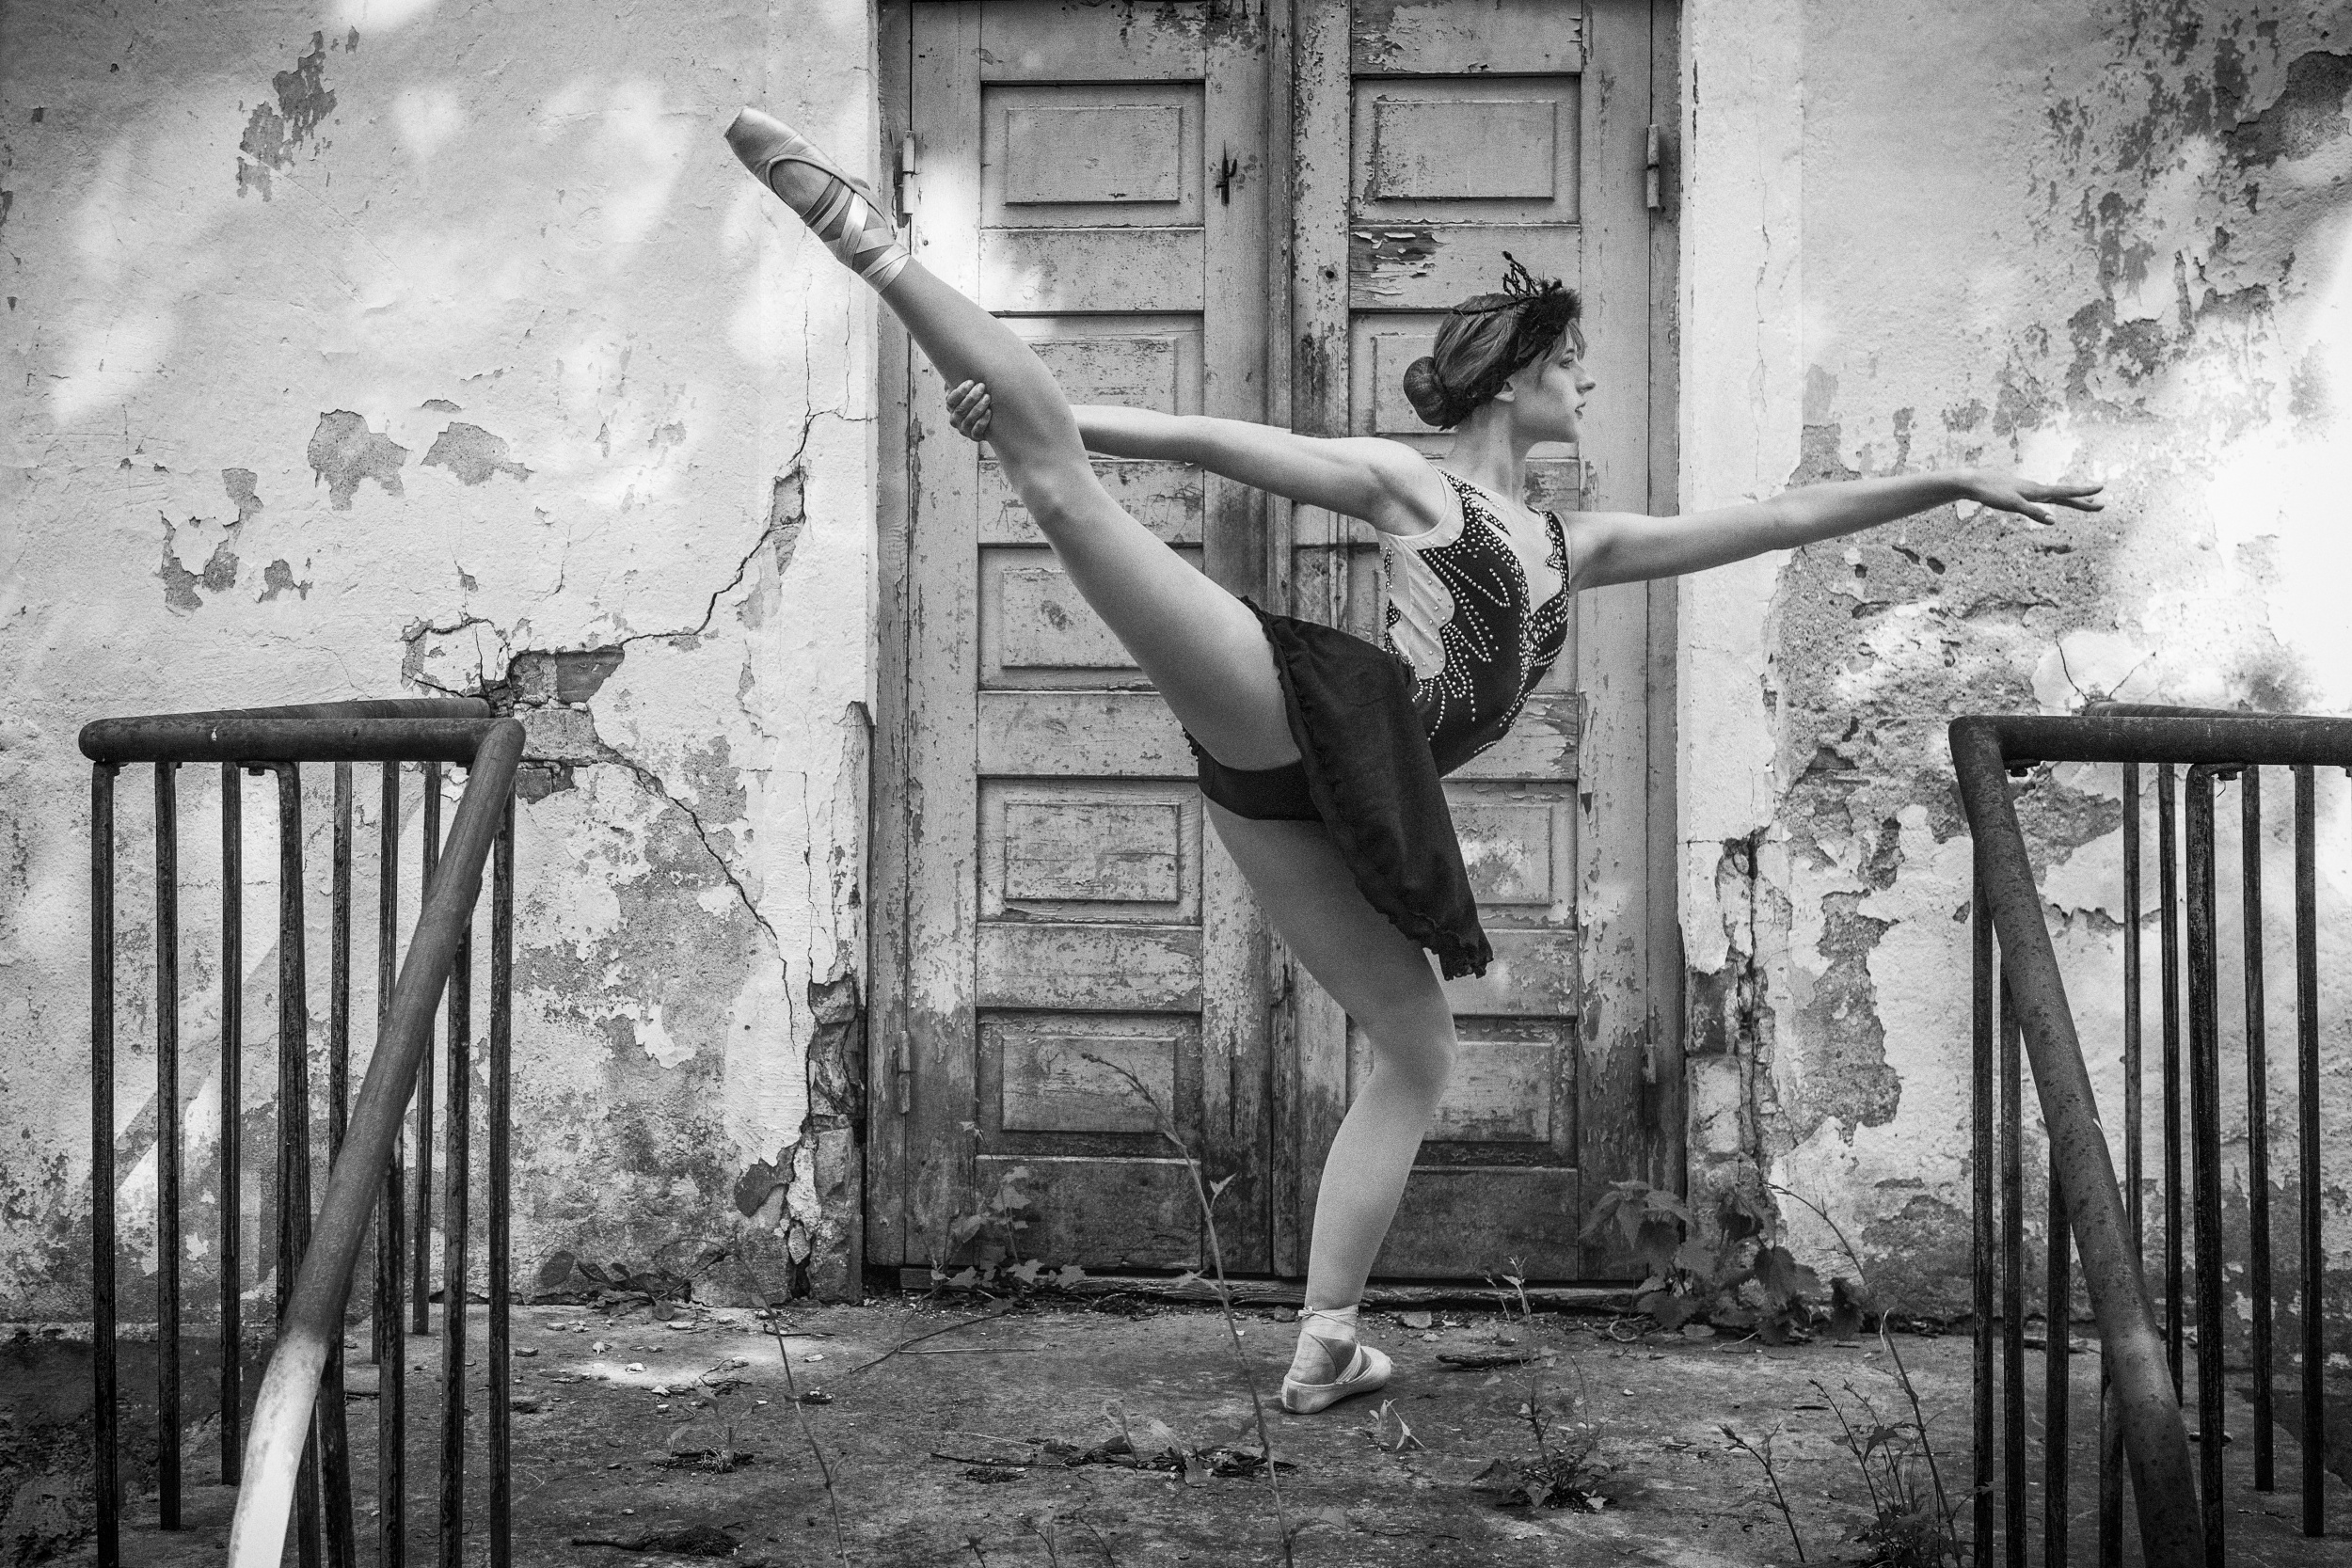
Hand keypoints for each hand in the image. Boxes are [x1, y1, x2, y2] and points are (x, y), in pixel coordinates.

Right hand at [946, 379, 992, 442]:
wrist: (991, 419)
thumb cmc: (978, 398)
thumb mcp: (970, 389)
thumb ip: (962, 380)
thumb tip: (956, 365)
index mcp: (952, 407)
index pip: (950, 401)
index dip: (960, 391)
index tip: (971, 382)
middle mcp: (955, 419)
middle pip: (960, 410)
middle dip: (971, 397)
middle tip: (982, 387)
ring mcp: (964, 429)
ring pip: (968, 420)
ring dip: (978, 408)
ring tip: (988, 397)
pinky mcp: (974, 437)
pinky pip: (976, 431)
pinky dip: (982, 422)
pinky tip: (989, 412)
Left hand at [1964, 470, 2103, 526]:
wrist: (1973, 482)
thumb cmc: (1992, 493)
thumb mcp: (2013, 505)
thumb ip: (2033, 513)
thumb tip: (2054, 521)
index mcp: (2037, 491)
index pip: (2065, 493)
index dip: (2083, 493)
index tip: (2101, 488)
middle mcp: (2036, 489)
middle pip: (2064, 496)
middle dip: (2083, 501)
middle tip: (2101, 505)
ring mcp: (2028, 490)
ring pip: (2055, 496)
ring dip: (2072, 499)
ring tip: (2085, 501)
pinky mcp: (2019, 492)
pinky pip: (2043, 497)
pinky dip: (2055, 500)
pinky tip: (2052, 501)